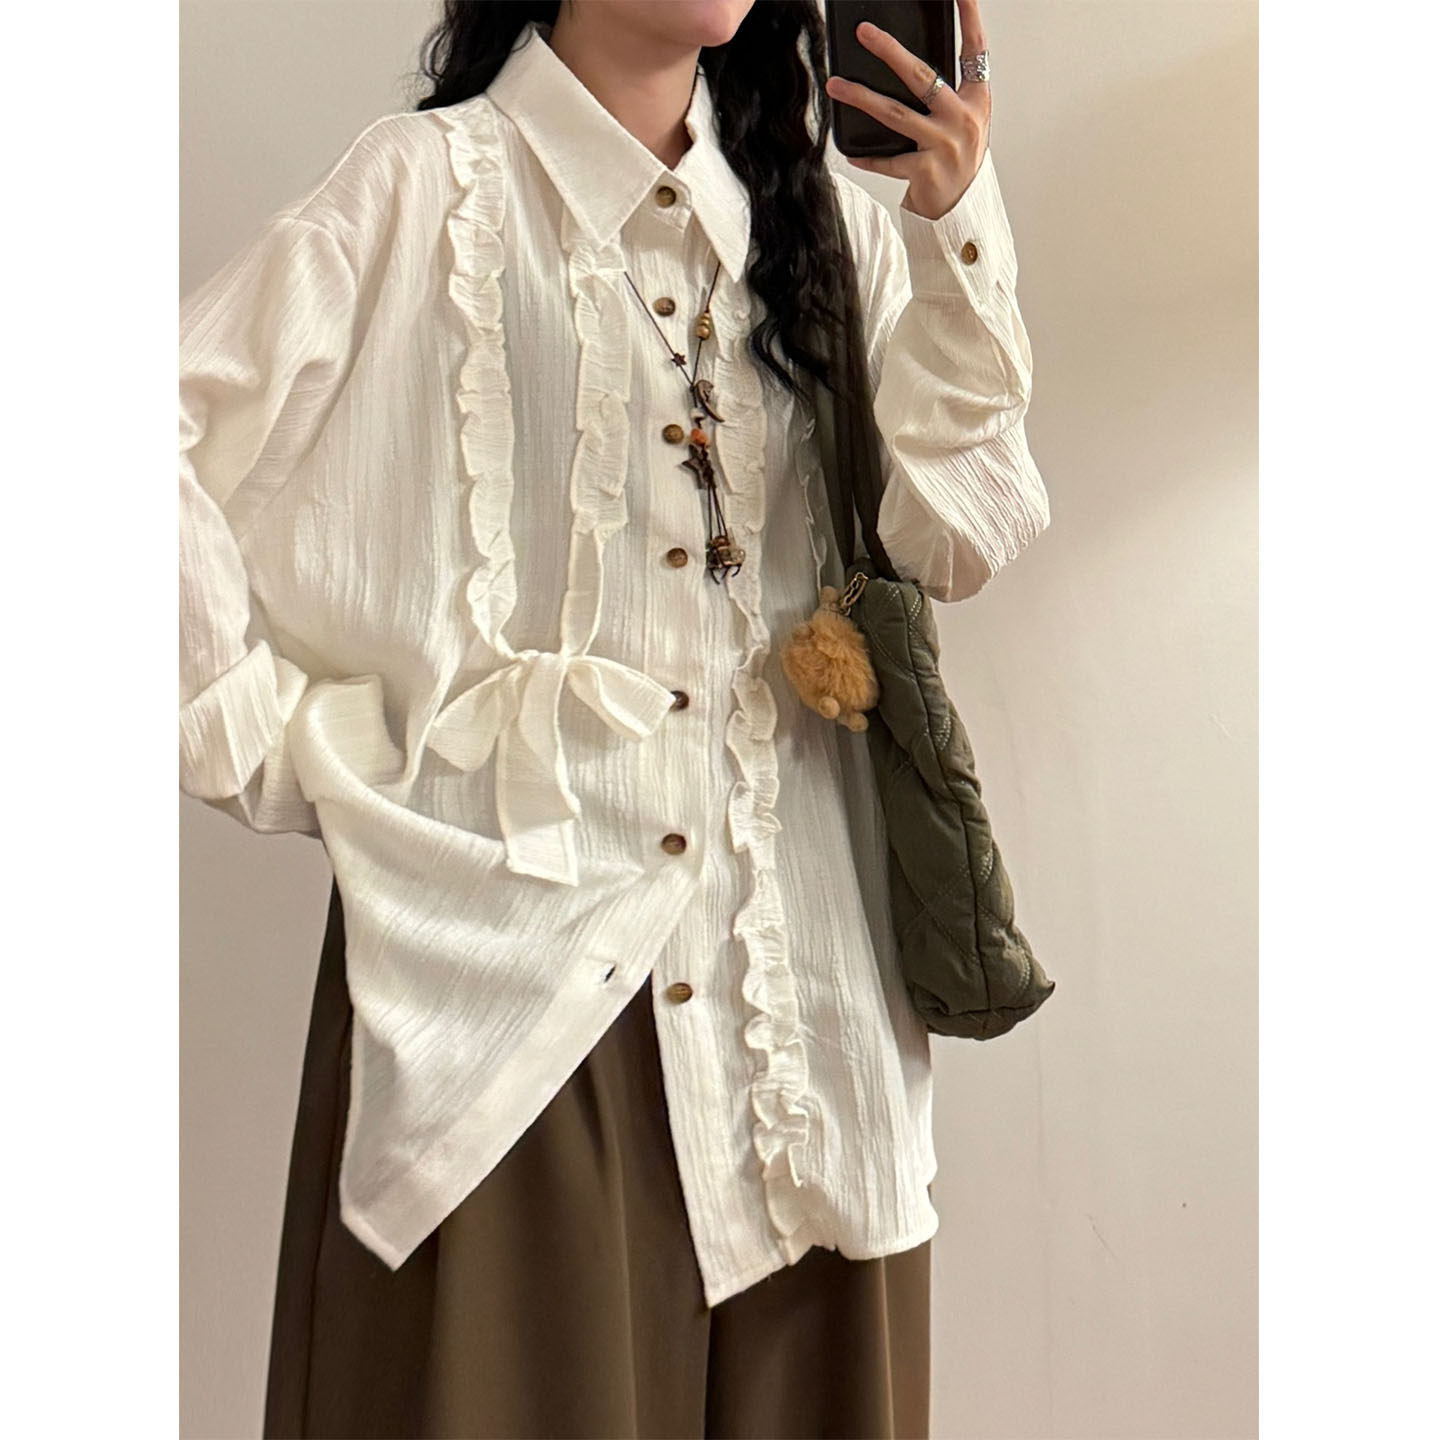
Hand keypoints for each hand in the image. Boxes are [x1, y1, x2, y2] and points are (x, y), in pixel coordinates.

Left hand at [823, 0, 991, 220]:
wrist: (961, 210)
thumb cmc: (958, 161)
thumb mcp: (962, 122)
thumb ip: (946, 95)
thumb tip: (905, 65)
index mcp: (976, 100)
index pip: (974, 50)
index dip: (969, 17)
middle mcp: (962, 119)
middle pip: (921, 75)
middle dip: (889, 50)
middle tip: (864, 32)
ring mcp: (944, 145)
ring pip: (895, 113)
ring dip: (861, 97)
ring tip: (835, 85)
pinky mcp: (926, 172)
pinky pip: (888, 159)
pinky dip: (867, 157)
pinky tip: (849, 152)